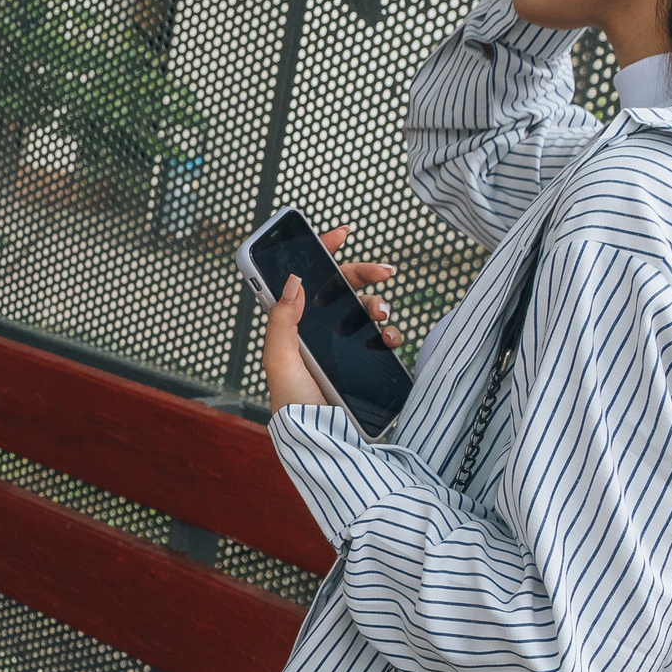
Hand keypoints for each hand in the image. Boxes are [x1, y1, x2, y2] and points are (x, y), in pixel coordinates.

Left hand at [261, 226, 401, 415]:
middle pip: (343, 287)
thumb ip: (282, 320)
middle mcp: (320, 330)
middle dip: (365, 273)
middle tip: (384, 271)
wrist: (321, 439)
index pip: (308, 279)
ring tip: (381, 314)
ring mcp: (344, 345)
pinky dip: (391, 332)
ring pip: (366, 308)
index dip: (323, 252)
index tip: (342, 233)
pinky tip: (390, 338)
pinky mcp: (364, 362)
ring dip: (379, 302)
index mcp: (295, 324)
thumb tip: (293, 279)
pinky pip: (383, 337)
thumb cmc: (293, 402)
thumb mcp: (279, 360)